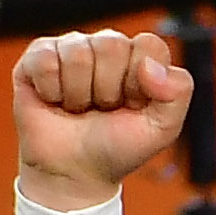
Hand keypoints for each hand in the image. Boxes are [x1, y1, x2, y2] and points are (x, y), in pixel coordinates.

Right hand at [14, 29, 194, 205]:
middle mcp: (107, 48)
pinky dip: (52, 90)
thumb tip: (151, 66)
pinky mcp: (38, 56)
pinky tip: (56, 101)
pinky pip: (45, 60)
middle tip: (104, 108)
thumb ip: (178, 92)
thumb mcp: (163, 128)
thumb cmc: (118, 147)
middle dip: (108, 88)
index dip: (141, 80)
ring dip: (79, 93)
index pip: (148, 44)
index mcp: (142, 60)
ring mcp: (72, 48)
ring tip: (80, 107)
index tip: (135, 103)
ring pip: (77, 52)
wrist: (74, 171)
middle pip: (111, 44)